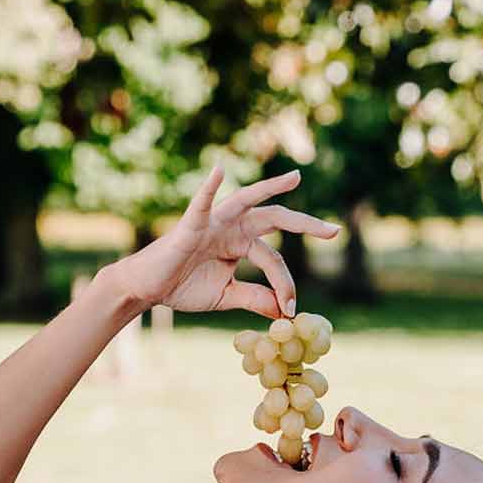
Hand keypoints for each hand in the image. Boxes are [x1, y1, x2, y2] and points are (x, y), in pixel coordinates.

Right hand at [119, 167, 339, 317]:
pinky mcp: (191, 225)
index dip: (285, 285)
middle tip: (334, 231)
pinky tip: (218, 170)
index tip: (290, 310)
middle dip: (305, 223)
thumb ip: (255, 297)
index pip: (274, 260)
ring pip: (248, 201)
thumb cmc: (183, 286)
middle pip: (275, 220)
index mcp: (242, 243)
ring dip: (272, 188)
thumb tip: (284, 312)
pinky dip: (209, 187)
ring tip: (295, 178)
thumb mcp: (227, 295)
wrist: (148, 290)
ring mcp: (214, 223)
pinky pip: (201, 204)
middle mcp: (233, 227)